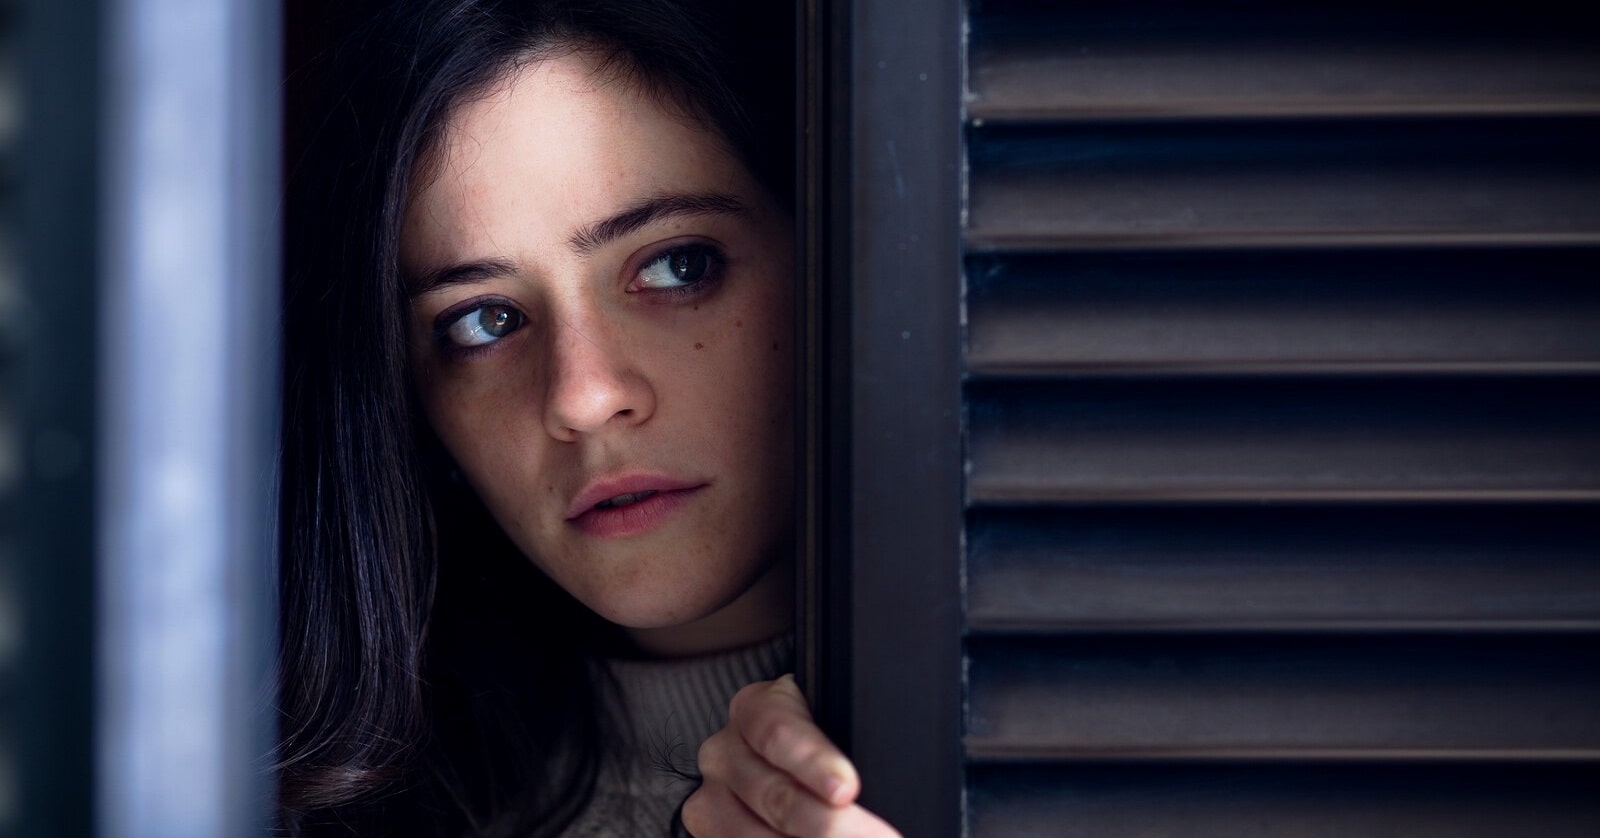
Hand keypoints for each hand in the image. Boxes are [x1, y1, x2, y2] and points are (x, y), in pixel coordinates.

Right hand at [684, 674, 900, 836]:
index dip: (814, 762)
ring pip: (752, 834)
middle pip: (773, 793)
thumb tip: (875, 776)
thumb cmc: (817, 738)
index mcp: (755, 708)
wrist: (773, 759)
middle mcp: (725, 750)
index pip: (779, 733)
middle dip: (829, 824)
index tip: (847, 788)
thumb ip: (846, 738)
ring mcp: (712, 795)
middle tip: (875, 837)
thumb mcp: (827, 722)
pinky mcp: (708, 829)